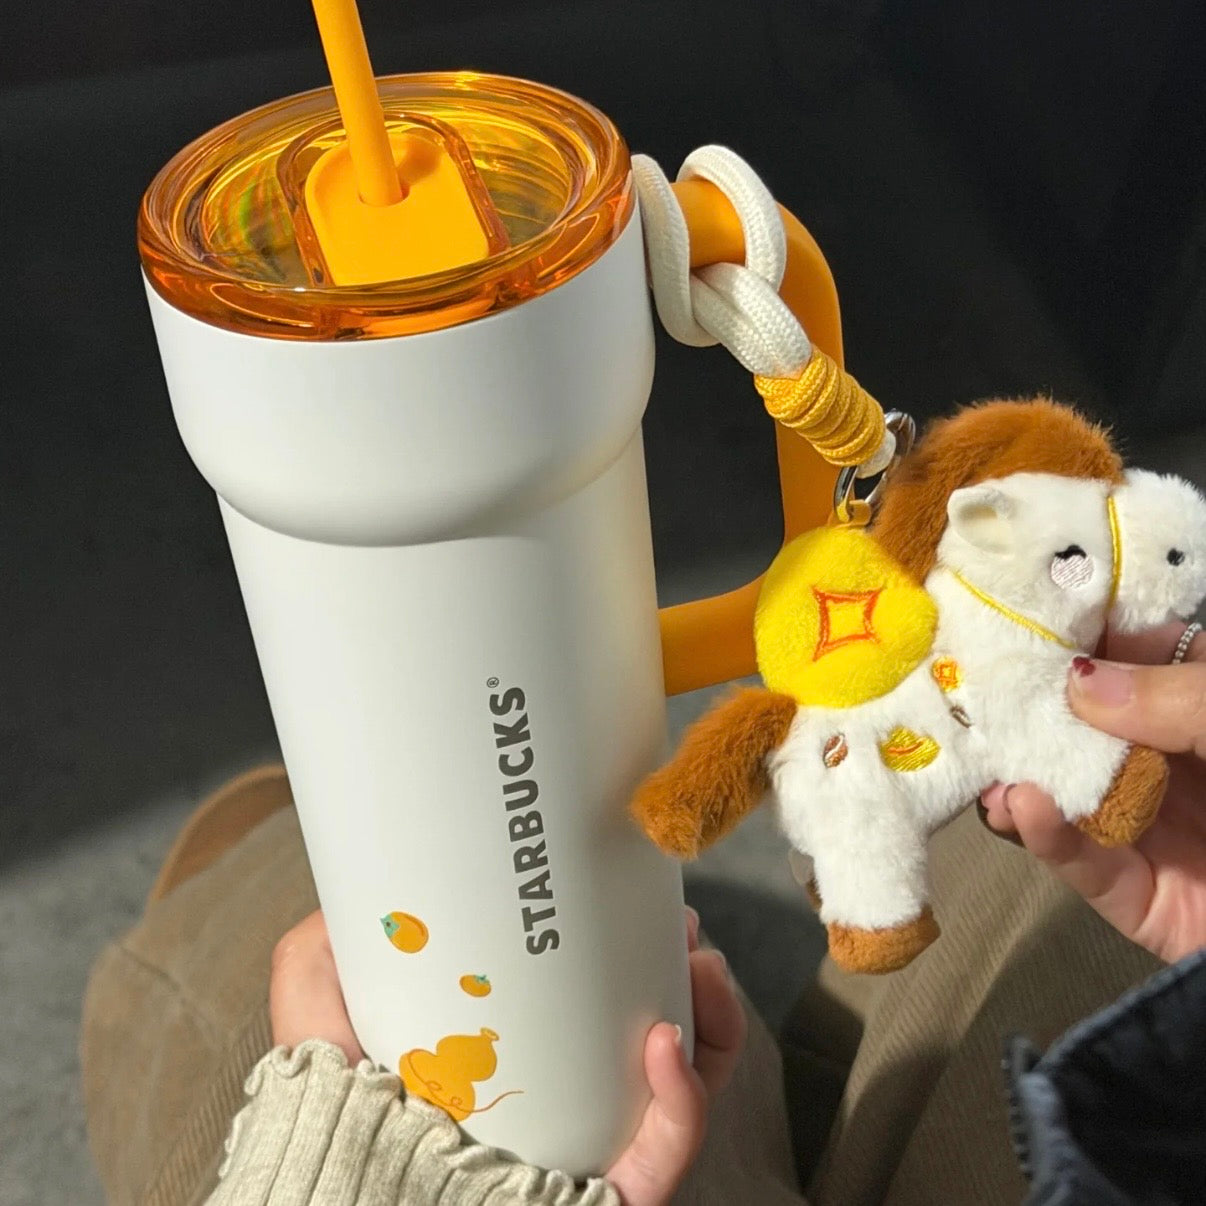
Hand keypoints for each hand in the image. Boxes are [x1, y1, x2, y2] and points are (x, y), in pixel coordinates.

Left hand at [269, 908, 744, 1205]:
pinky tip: (665, 1046)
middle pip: (662, 1029)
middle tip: (680, 924)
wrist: (346, 1203)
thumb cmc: (342, 1125)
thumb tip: (357, 893)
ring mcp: (599, 1148)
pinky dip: (684, 1099)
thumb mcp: (326, 1023)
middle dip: (686, 967)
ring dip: (711, 1018)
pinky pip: (671, 1152)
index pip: (598, 997)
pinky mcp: (616, 1195)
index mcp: (525, 1058)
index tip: (638, 898)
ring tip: (698, 969)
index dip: (632, 944)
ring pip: (687, 1083)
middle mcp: (572, 1101)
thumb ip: (325, 955)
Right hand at [981, 621, 1205, 962]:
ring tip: (985, 756)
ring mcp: (1165, 836)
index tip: (1021, 623)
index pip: (1141, 666)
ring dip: (1028, 776)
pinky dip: (1049, 837)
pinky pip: (1090, 867)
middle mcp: (1187, 768)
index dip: (1083, 645)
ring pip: (1077, 797)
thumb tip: (1081, 681)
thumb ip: (1178, 700)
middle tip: (974, 688)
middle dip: (1036, 712)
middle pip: (1094, 732)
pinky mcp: (1148, 903)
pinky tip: (1021, 806)